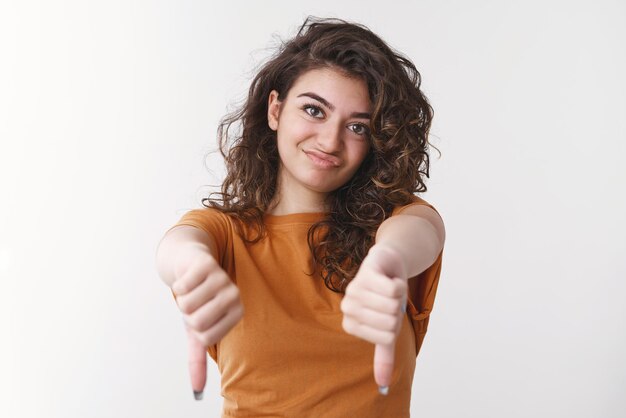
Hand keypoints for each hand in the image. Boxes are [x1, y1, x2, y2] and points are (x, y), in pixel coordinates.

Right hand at [171, 246, 243, 398]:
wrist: (192, 264)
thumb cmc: (198, 301)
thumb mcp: (197, 332)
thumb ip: (199, 360)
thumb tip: (197, 391)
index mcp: (237, 313)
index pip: (207, 337)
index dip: (195, 330)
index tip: (200, 318)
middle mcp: (234, 295)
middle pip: (197, 321)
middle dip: (187, 314)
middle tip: (193, 303)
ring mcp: (222, 278)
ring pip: (187, 303)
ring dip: (181, 298)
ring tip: (191, 290)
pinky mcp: (208, 264)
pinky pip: (183, 285)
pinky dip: (179, 284)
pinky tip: (187, 277)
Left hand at [340, 244, 407, 392]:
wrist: (388, 265)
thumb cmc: (385, 300)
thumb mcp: (387, 330)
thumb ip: (383, 356)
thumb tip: (383, 386)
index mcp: (350, 324)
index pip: (386, 336)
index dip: (394, 325)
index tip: (385, 315)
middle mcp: (347, 307)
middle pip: (391, 320)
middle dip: (397, 309)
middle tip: (388, 299)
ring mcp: (354, 288)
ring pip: (393, 304)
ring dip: (399, 295)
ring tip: (388, 288)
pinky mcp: (365, 271)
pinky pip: (392, 288)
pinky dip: (399, 283)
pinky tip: (390, 278)